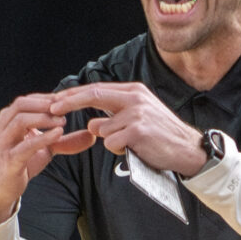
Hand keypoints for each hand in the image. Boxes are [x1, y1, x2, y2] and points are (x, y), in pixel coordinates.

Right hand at [0, 93, 95, 226]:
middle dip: (45, 104)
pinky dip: (43, 137)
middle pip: (21, 104)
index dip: (48, 98)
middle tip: (66, 107)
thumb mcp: (46, 149)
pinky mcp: (9, 160)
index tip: (67, 100)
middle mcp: (3, 127)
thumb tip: (92, 136)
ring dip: (44, 117)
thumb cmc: (22, 164)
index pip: (28, 100)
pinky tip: (58, 134)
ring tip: (63, 121)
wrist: (2, 190)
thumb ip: (66, 141)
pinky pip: (26, 145)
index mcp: (9, 120)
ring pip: (20, 120)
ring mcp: (4, 143)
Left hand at [50, 82, 206, 175]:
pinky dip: (118, 150)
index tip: (56, 100)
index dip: (74, 95)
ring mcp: (137, 113)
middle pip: (94, 95)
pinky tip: (136, 150)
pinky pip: (112, 143)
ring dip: (109, 141)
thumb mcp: (138, 118)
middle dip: (69, 103)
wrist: (188, 149)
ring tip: (131, 144)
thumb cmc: (161, 136)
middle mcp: (135, 98)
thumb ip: (115, 117)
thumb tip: (92, 125)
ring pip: (102, 129)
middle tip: (52, 109)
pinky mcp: (138, 130)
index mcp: (134, 92)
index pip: (97, 89)